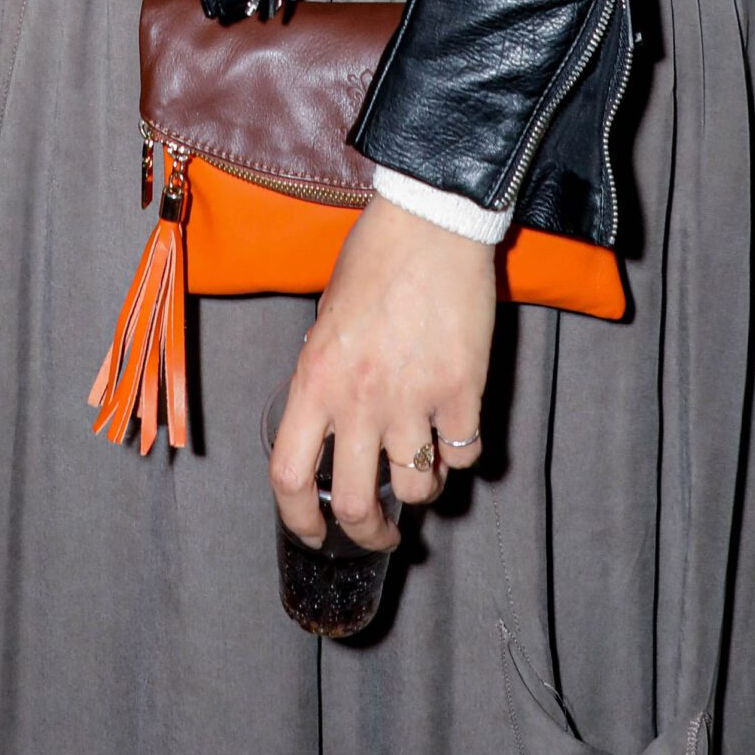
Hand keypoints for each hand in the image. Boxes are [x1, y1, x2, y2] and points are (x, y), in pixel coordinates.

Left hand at [268, 195, 495, 554]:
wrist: (431, 221)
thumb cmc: (374, 259)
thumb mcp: (326, 318)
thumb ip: (326, 376)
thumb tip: (334, 422)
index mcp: (316, 378)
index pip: (290, 476)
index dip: (298, 520)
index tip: (313, 534)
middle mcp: (360, 399)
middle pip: (358, 504)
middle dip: (370, 532)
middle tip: (380, 531)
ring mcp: (414, 399)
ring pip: (418, 488)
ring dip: (421, 488)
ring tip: (422, 465)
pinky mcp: (463, 392)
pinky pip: (464, 455)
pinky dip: (460, 454)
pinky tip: (455, 431)